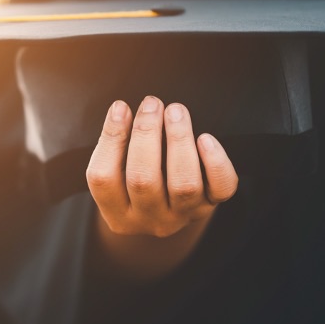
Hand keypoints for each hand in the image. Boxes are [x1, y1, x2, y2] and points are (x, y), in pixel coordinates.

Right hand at [85, 96, 238, 278]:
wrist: (172, 214)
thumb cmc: (139, 181)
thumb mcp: (118, 173)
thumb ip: (115, 146)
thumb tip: (119, 110)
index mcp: (117, 214)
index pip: (103, 179)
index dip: (111, 139)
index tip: (121, 107)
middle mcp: (149, 219)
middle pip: (143, 179)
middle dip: (146, 134)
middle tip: (151, 103)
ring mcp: (182, 216)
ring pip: (184, 184)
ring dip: (179, 140)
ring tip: (175, 111)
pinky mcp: (210, 206)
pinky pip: (221, 188)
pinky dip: (215, 162)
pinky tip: (205, 139)